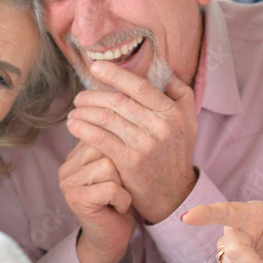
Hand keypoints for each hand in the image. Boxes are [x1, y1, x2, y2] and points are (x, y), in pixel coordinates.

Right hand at [58, 141, 136, 262]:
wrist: (111, 239)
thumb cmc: (119, 202)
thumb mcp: (117, 170)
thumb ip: (112, 148)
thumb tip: (121, 120)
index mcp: (75, 156)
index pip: (101, 134)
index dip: (120, 154)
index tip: (120, 176)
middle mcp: (66, 167)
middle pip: (105, 148)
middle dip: (121, 169)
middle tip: (119, 189)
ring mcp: (68, 183)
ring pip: (108, 166)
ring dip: (123, 185)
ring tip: (117, 198)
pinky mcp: (76, 199)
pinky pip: (111, 187)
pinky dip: (123, 199)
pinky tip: (118, 208)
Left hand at [65, 60, 197, 222]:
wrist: (173, 195)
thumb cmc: (176, 154)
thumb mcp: (189, 123)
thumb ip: (181, 95)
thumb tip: (164, 71)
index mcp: (172, 113)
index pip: (139, 86)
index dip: (115, 74)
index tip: (96, 68)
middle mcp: (160, 127)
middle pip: (118, 101)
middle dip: (92, 95)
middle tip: (79, 97)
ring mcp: (144, 145)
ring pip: (106, 118)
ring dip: (84, 111)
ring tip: (74, 110)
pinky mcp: (129, 161)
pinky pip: (99, 138)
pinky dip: (82, 129)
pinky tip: (73, 125)